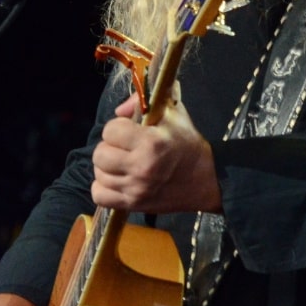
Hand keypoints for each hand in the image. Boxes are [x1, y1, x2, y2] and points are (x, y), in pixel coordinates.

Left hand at [90, 89, 222, 213]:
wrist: (206, 179)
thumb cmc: (187, 143)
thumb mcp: (173, 113)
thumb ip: (143, 101)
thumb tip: (119, 110)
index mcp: (151, 142)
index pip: (110, 131)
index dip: (118, 127)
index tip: (129, 131)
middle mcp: (141, 167)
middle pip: (100, 154)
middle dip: (110, 147)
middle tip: (124, 148)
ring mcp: (136, 189)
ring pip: (99, 174)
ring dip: (107, 167)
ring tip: (123, 164)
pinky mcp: (133, 204)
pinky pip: (99, 195)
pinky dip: (103, 187)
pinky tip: (117, 180)